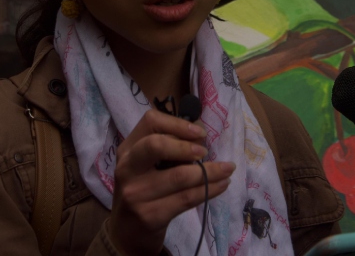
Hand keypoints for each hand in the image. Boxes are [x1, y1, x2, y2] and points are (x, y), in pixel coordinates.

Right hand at [108, 110, 234, 255]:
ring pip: (179, 176)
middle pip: (155, 145)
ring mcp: (136, 193)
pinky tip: (222, 185)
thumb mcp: (144, 165)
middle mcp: (127, 168)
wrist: (127, 231)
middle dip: (186, 147)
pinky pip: (186, 198)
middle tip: (205, 152)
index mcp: (127, 149)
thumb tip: (200, 134)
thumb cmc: (143, 190)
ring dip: (210, 171)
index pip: (150, 121)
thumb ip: (165, 148)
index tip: (200, 133)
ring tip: (227, 169)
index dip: (178, 124)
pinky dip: (209, 190)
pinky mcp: (150, 215)